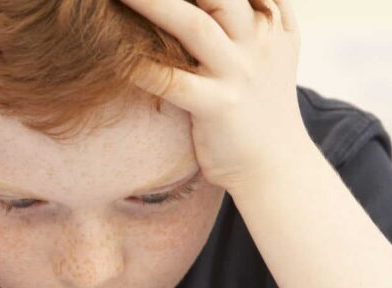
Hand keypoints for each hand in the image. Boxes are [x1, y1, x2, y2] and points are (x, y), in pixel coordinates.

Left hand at [116, 0, 304, 194]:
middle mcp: (259, 40)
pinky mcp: (221, 108)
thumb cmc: (259, 105)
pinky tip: (114, 52)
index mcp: (271, 20)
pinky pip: (176, 83)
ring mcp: (240, 74)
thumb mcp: (273, 49)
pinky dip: (143, 67)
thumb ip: (259, 10)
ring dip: (154, 3)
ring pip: (196, 26)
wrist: (277, 167)